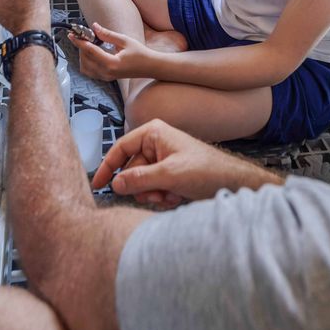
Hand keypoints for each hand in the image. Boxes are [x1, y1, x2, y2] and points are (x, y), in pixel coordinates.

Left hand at [67, 22, 155, 80]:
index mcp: (111, 63)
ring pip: (85, 67)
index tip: (72, 34)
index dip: (79, 42)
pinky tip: (92, 52)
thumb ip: (107, 34)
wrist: (150, 67)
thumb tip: (94, 26)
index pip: (90, 51)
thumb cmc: (140, 53)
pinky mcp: (106, 78)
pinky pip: (90, 71)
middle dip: (81, 47)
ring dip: (83, 55)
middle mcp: (107, 73)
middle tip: (83, 35)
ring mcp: (106, 77)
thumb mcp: (124, 40)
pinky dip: (86, 61)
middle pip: (85, 59)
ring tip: (89, 43)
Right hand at [92, 118, 237, 206]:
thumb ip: (139, 179)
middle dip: (143, 187)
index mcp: (153, 133)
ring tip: (171, 195)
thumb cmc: (206, 170)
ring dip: (154, 194)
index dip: (107, 167)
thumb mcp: (169, 175)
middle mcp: (156, 143)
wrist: (231, 183)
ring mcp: (162, 159)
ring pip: (142, 183)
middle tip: (157, 194)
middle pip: (131, 170)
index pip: (121, 148)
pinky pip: (154, 189)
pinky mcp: (169, 174)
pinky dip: (163, 196)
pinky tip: (178, 197)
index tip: (98, 185)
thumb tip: (115, 184)